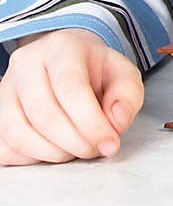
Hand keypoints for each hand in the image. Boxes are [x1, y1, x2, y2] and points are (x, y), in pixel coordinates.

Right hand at [0, 29, 144, 164]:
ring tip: (78, 147)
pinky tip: (55, 148)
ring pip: (20, 134)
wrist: (67, 64)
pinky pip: (7, 147)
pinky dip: (33, 158)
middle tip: (97, 149)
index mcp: (62, 47)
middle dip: (77, 142)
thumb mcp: (123, 74)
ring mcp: (5, 89)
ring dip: (55, 153)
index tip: (110, 143)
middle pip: (44, 114)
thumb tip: (116, 123)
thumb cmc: (95, 71)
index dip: (91, 122)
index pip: (70, 87)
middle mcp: (26, 63)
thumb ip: (127, 97)